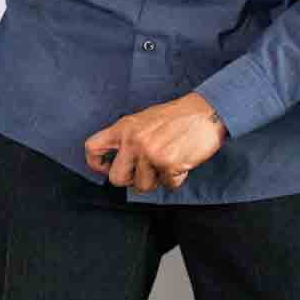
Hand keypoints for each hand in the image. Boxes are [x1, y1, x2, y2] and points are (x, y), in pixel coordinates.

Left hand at [84, 93, 226, 191]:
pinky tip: (182, 162)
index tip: (107, 169)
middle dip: (131, 181)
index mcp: (124, 127)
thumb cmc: (177, 117)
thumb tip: (117, 163)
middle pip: (116, 179)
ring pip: (142, 187)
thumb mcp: (144, 120)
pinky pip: (168, 186)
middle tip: (145, 172)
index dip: (96, 164)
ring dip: (157, 180)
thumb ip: (128, 138)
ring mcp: (151, 153)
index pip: (93, 148)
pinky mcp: (169, 163)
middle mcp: (134, 140)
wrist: (206, 112)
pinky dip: (176, 179)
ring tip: (168, 162)